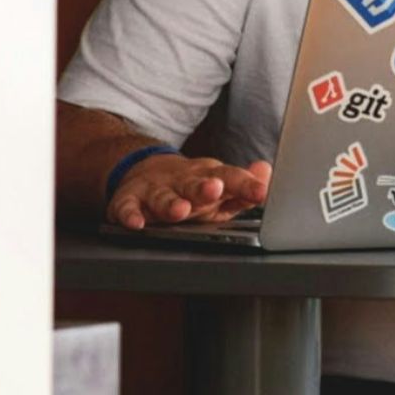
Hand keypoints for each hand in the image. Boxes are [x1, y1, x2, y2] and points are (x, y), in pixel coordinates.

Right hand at [107, 153, 271, 228]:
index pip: (231, 178)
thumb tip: (267, 173)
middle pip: (195, 184)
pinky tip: (135, 223)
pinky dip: (129, 215)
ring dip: (170, 203)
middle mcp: (183, 181)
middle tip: (215, 190)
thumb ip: (245, 186)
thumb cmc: (193, 187)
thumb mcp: (221, 186)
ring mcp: (155, 189)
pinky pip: (127, 207)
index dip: (246, 185)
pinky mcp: (129, 199)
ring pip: (163, 196)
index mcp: (209, 177)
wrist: (146, 171)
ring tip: (180, 210)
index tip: (261, 192)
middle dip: (204, 188)